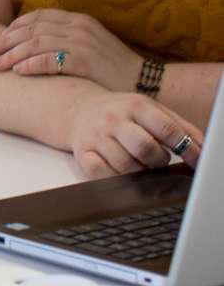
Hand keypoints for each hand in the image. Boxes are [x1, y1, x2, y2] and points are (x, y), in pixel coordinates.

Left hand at [0, 9, 141, 91]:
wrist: (146, 82)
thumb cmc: (113, 68)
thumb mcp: (89, 45)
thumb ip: (65, 39)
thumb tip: (33, 44)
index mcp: (77, 19)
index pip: (37, 17)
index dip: (15, 27)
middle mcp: (77, 26)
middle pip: (32, 29)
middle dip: (6, 41)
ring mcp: (82, 42)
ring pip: (36, 43)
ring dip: (13, 55)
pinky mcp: (86, 60)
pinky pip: (51, 60)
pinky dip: (31, 65)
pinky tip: (19, 72)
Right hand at [68, 91, 203, 177]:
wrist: (81, 109)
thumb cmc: (124, 114)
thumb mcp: (152, 110)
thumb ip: (180, 127)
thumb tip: (204, 151)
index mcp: (135, 106)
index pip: (166, 128)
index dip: (187, 149)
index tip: (196, 161)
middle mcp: (113, 119)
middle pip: (144, 147)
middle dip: (159, 161)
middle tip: (158, 161)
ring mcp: (96, 136)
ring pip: (125, 165)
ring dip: (140, 172)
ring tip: (140, 165)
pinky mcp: (82, 153)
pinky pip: (100, 173)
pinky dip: (115, 179)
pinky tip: (121, 173)